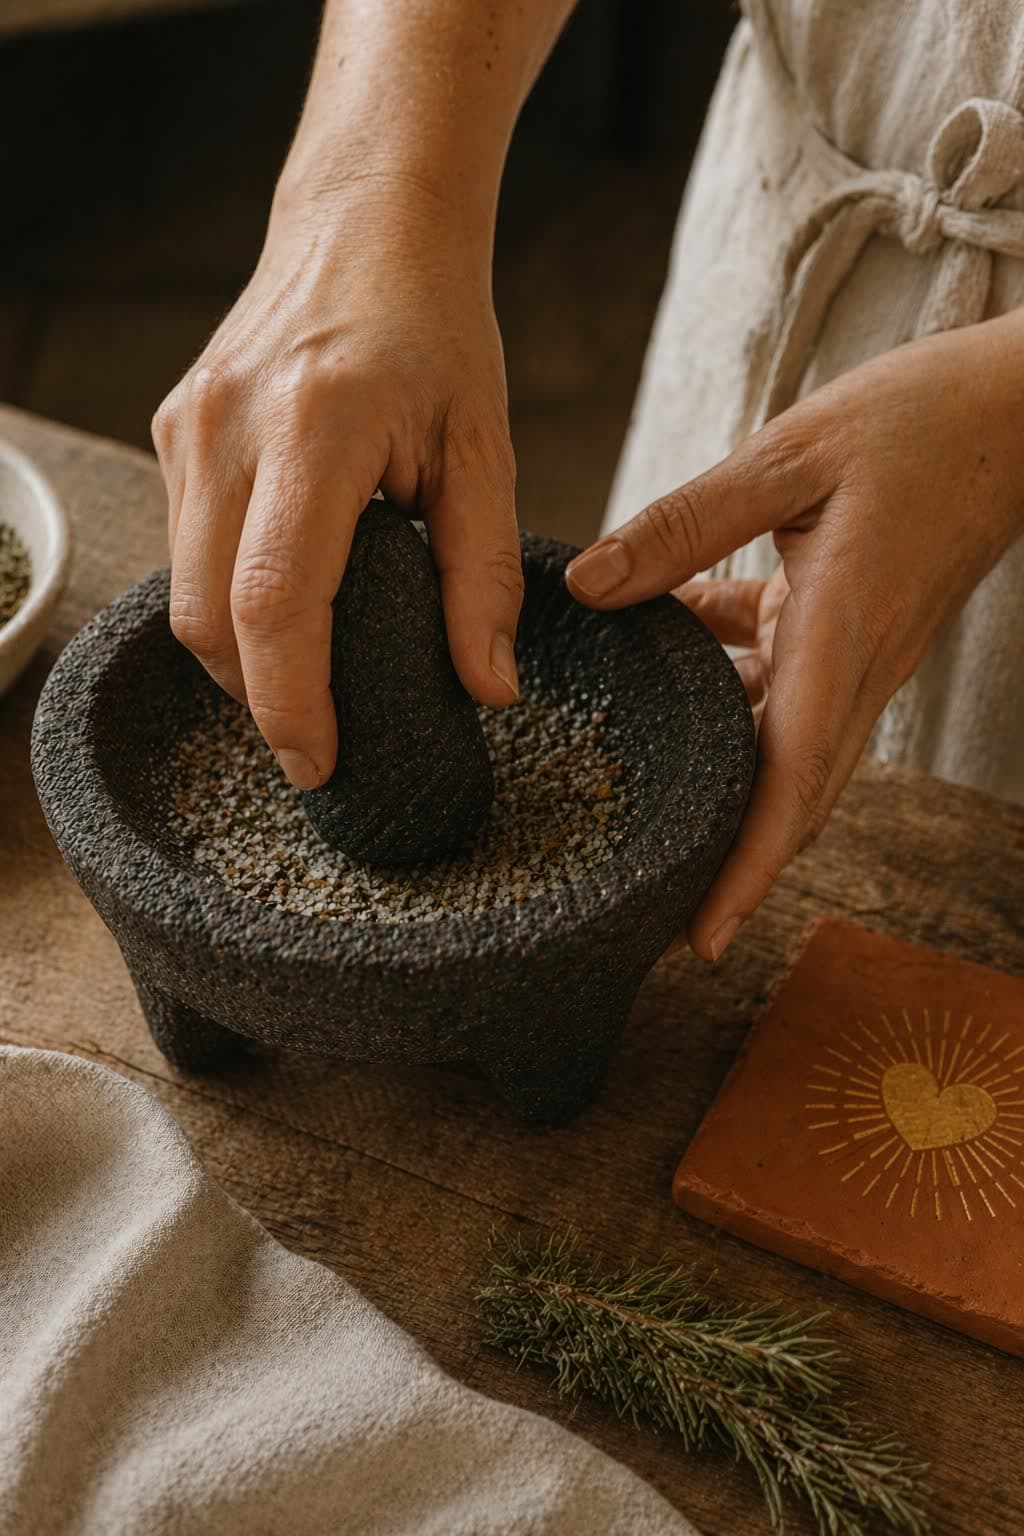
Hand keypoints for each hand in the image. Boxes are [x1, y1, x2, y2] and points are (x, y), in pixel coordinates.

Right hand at [154, 183, 520, 789]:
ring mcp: (188, 427)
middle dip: (259, 700)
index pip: (275, 604)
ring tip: (305, 683)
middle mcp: (229, 429)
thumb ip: (483, 577)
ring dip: (238, 659)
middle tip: (321, 741)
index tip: (321, 765)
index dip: (290, 705)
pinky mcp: (173, 430)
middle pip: (209, 619)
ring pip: (183, 594)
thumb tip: (488, 688)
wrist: (366, 224)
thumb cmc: (435, 329)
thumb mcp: (483, 450)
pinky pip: (182, 550)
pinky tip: (283, 607)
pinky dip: (226, 601)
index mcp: (314, 430)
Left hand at [566, 315, 1023, 958]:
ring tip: (646, 809)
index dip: (751, 865)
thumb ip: (683, 525)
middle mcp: (857, 664)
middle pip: (792, 794)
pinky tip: (669, 645)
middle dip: (735, 864)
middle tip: (662, 920)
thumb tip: (587, 588)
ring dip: (724, 780)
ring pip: (786, 746)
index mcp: (843, 631)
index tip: (708, 935)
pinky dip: (728, 686)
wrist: (1019, 408)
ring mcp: (863, 653)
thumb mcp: (789, 456)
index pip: (794, 776)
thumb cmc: (920, 421)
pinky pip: (787, 683)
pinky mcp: (858, 629)